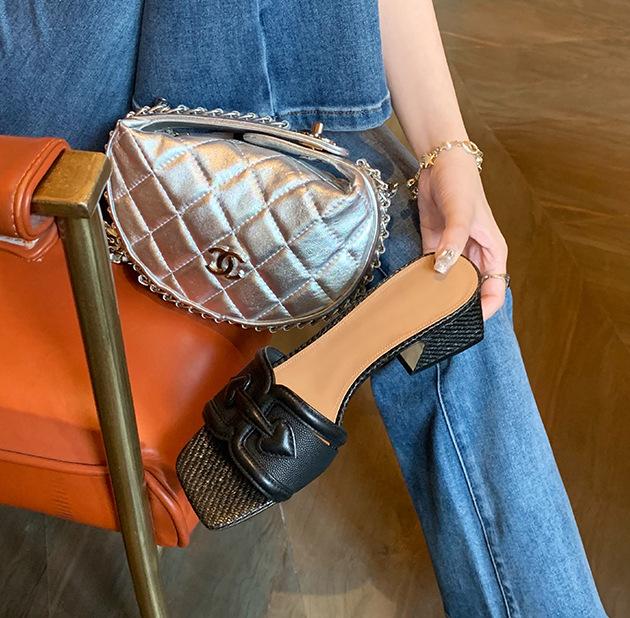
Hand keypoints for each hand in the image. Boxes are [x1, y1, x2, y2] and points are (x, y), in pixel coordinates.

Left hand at [415, 148, 507, 319]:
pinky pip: (431, 270)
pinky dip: (424, 280)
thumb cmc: (461, 184)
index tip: (468, 322)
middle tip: (439, 320)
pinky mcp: (435, 247)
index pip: (495, 290)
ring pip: (450, 283)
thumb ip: (454, 240)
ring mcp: (454, 253)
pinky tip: (412, 291)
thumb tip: (444, 267)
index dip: (486, 309)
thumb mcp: (461, 212)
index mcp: (492, 252)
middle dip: (459, 306)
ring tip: (423, 311)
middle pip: (471, 291)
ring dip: (439, 295)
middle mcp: (475, 257)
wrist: (439, 163)